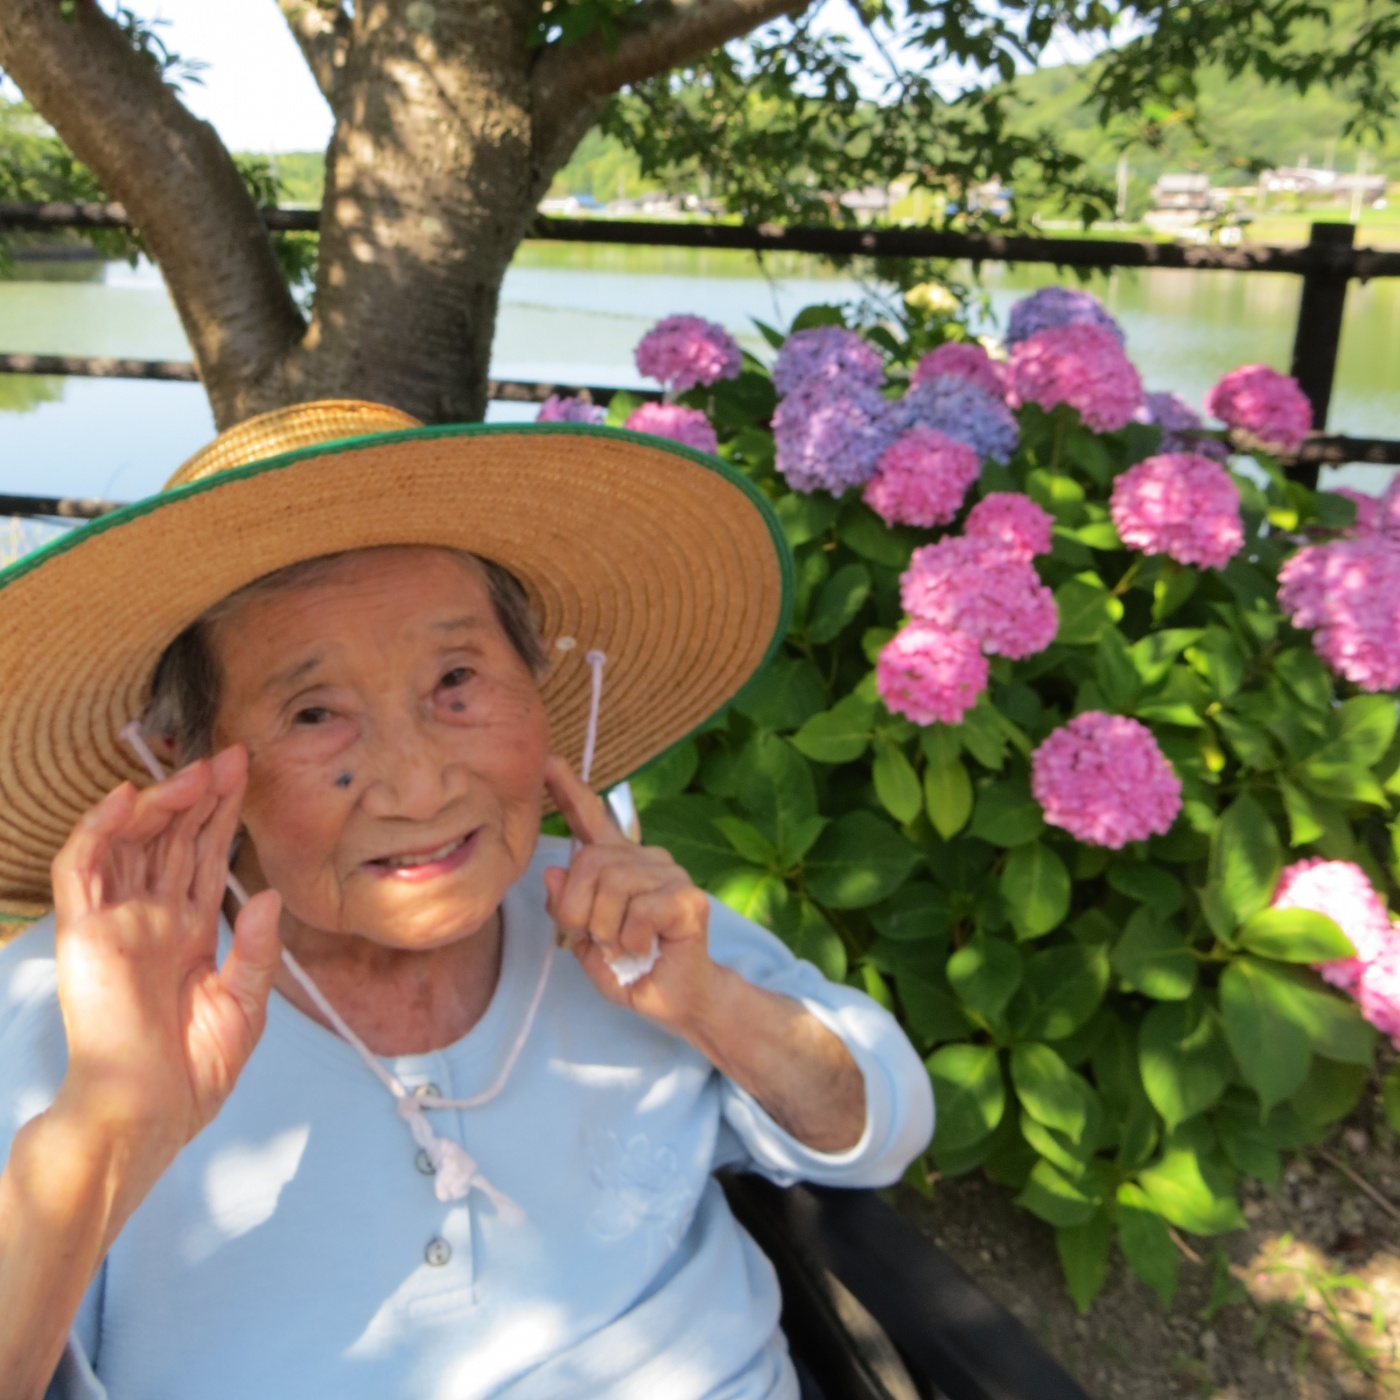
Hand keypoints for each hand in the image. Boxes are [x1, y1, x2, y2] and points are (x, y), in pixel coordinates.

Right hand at [50, 746, 281, 1180]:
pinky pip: (84, 869)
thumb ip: (256, 949)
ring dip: (160, 801)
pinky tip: (129, 797)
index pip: (202, 857)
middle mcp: (150, 919)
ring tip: (195, 769)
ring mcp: (116, 922)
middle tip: (229, 756)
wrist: (149, 1113)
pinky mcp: (85, 932)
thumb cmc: (192, 1073)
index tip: (245, 774)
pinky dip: (101, 829)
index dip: (221, 815)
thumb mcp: (245, 1005)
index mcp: (187, 933)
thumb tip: (267, 894)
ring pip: (131, 841)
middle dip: (199, 796)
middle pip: (171, 840)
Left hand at [542, 755, 721, 1037]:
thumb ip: (566, 908)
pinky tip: (647, 947)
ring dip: (608, 930)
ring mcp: (670, 875)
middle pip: (589, 862)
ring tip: (626, 946)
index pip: (591, 819)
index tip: (546, 763)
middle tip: (597, 939)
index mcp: (618, 865)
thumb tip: (552, 871)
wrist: (676, 1003)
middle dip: (578, 910)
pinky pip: (640, 910)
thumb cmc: (632, 970)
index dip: (568, 791)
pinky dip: (632, 940)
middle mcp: (646, 859)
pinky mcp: (689, 899)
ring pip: (613, 886)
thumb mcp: (585, 942)